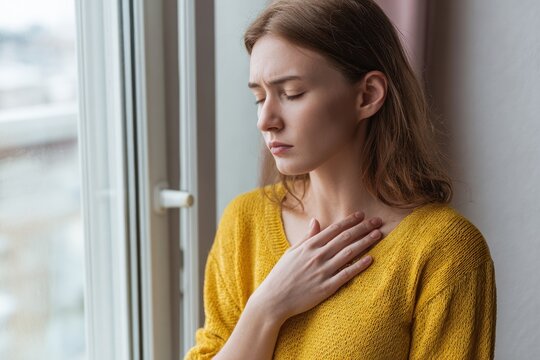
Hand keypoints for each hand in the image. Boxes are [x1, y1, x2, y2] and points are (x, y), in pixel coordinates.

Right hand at [249, 211, 382, 322]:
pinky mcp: (326, 287)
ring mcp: (323, 271)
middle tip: (377, 221)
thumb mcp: (292, 252)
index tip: (362, 215)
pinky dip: (359, 265)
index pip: (334, 229)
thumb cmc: (281, 275)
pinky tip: (370, 259)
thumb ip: (306, 237)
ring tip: (378, 235)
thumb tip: (316, 221)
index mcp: (309, 246)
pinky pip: (347, 274)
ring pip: (349, 253)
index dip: (350, 221)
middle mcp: (317, 256)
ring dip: (365, 242)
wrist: (273, 299)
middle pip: (345, 238)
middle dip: (363, 228)